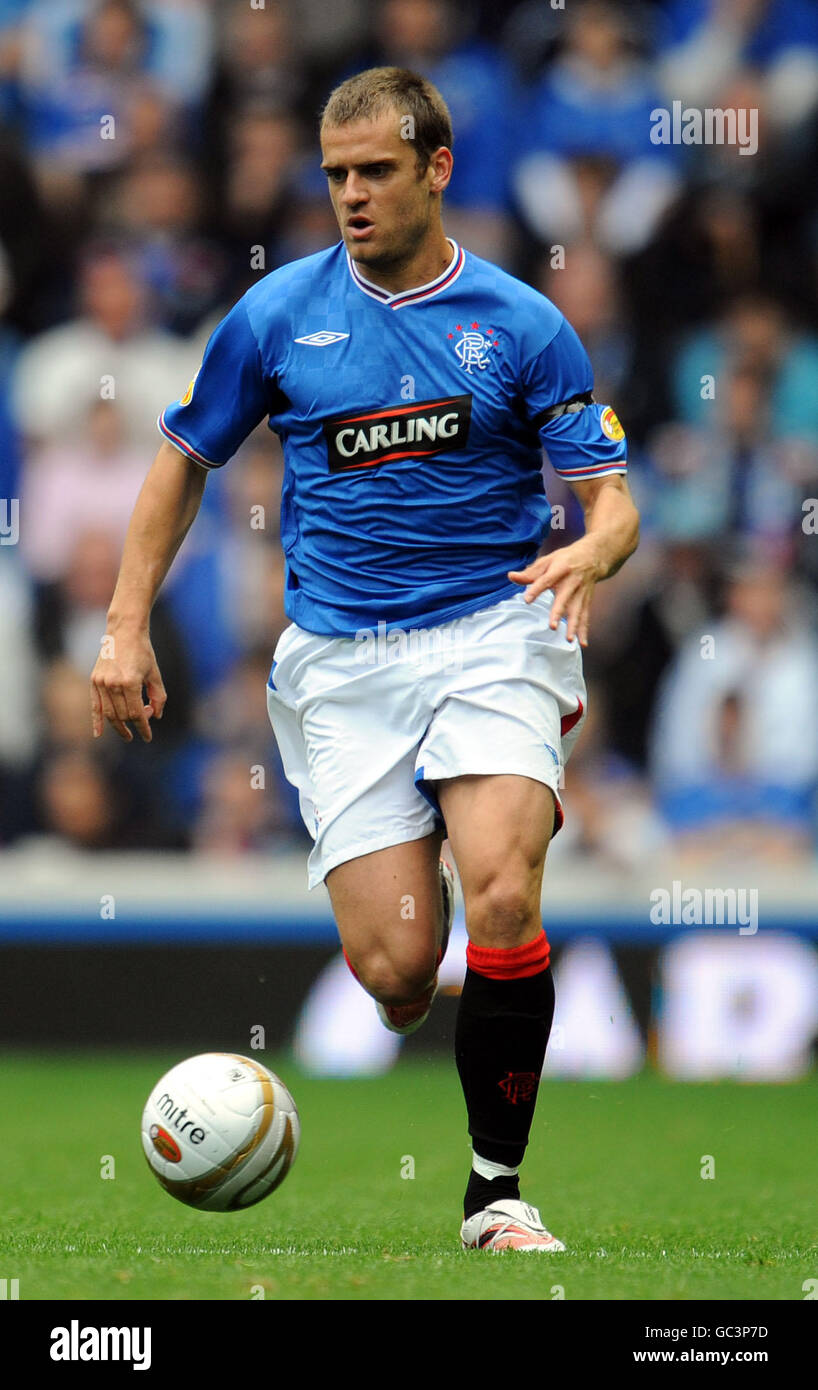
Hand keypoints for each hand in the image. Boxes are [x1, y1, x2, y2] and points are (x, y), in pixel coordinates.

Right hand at [90, 624, 166, 742]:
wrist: (124, 631)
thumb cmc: (143, 651)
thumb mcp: (155, 674)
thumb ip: (158, 696)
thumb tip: (156, 716)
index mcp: (130, 682)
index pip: (136, 714)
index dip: (143, 728)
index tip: (148, 737)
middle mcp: (113, 684)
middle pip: (123, 715)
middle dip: (135, 721)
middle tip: (145, 714)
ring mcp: (101, 682)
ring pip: (109, 713)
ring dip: (119, 726)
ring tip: (127, 734)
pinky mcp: (94, 680)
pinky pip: (94, 706)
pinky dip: (96, 721)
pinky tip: (98, 735)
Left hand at [508, 536, 603, 646]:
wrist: (592, 557)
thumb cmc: (564, 560)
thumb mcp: (547, 561)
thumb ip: (529, 573)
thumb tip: (510, 576)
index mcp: (560, 570)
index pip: (546, 580)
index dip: (536, 590)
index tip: (527, 600)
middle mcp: (572, 583)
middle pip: (564, 599)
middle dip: (558, 613)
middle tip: (553, 627)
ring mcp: (580, 594)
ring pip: (577, 611)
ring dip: (574, 626)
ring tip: (569, 640)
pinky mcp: (586, 601)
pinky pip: (585, 617)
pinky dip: (584, 631)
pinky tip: (582, 644)